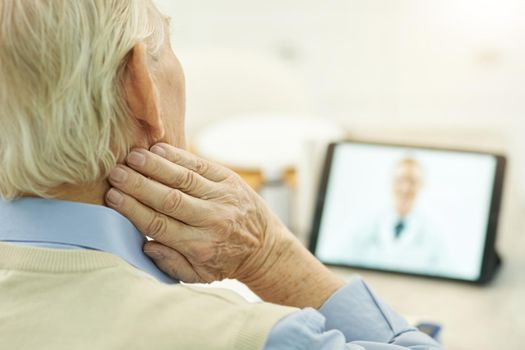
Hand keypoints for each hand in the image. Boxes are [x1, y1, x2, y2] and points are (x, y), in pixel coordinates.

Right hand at [106, 143, 342, 307]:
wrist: (264, 247)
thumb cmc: (224, 262)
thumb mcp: (199, 275)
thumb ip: (171, 264)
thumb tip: (146, 243)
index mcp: (200, 245)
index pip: (159, 224)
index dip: (133, 209)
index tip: (112, 197)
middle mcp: (212, 220)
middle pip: (169, 199)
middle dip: (139, 184)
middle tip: (115, 172)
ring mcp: (223, 197)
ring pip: (183, 178)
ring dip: (155, 166)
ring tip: (132, 156)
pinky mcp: (230, 180)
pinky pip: (200, 165)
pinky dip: (178, 156)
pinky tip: (158, 150)